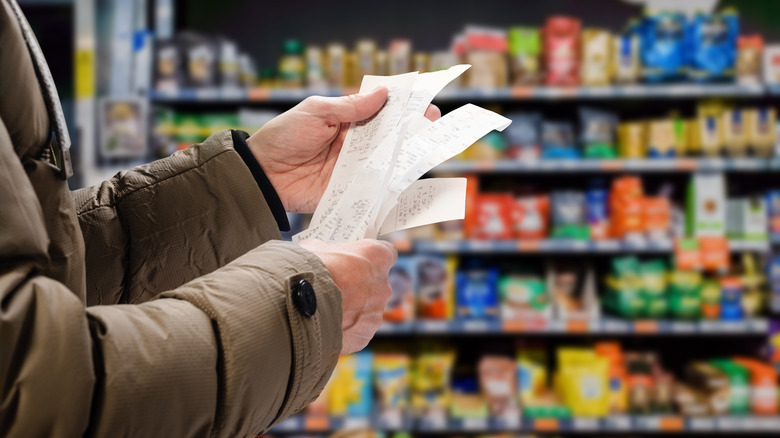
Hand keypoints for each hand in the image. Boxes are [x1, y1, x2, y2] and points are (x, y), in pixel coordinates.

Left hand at [246, 88, 441, 212]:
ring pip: (388, 161)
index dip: (403, 106)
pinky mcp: (351, 190)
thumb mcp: (316, 112)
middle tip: (433, 124)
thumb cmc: (283, 137)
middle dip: (413, 130)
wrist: (263, 175)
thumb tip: (383, 93)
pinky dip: (392, 185)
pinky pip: (376, 187)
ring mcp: (355, 168)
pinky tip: (410, 180)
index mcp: (347, 120)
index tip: (424, 102)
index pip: (381, 110)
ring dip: (407, 156)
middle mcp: (355, 143)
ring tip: (428, 149)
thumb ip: (350, 107)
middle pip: (390, 136)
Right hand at [297, 239, 396, 354]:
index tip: (358, 261)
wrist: (297, 305)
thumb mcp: (315, 249)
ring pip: (366, 311)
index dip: (371, 258)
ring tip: (326, 310)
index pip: (386, 253)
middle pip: (376, 285)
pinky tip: (325, 326)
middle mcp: (383, 285)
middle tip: (336, 288)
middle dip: (358, 287)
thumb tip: (318, 253)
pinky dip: (343, 330)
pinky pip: (356, 331)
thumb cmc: (309, 270)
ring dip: (351, 310)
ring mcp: (375, 313)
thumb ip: (326, 251)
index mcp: (377, 257)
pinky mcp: (364, 335)